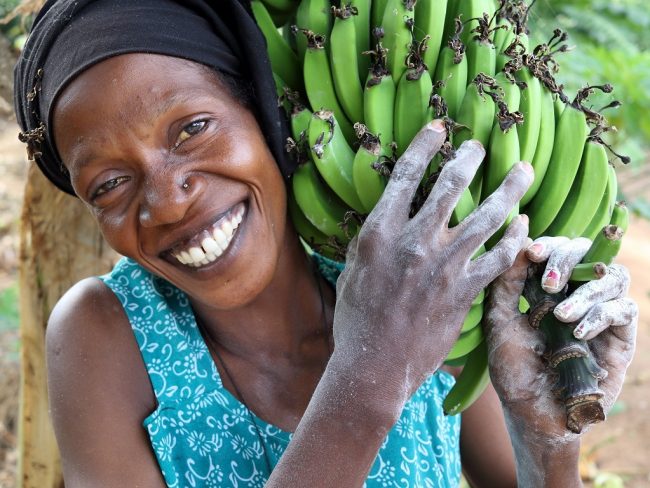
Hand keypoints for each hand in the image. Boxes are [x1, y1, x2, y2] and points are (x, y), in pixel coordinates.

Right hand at [332, 120, 531, 401]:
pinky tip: (524, 225)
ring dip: (509, 189)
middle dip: (470, 157)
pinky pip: (500, 258)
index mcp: (380, 232)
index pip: (406, 176)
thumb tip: (383, 220)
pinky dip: (516, 239)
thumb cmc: (356, 320)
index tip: (438, 130)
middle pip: (452, 185)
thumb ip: (372, 241)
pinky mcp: (465, 292)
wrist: (374, 366)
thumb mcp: (353, 270)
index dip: (424, 146)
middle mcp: (415, 242)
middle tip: (481, 147)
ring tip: (523, 171)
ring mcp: (444, 266)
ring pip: (488, 216)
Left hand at [485, 237, 637, 443]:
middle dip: (567, 260)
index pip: (557, 249)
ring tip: (559, 315)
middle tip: (548, 282)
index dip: (549, 245)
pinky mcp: (621, 337)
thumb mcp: (500, 321)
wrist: (531, 413)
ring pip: (612, 277)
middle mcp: (577, 293)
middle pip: (588, 254)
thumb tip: (518, 236)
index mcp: (547, 286)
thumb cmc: (513, 367)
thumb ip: (506, 282)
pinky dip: (601, 315)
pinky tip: (577, 332)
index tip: (531, 252)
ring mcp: (601, 313)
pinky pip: (623, 310)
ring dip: (585, 291)